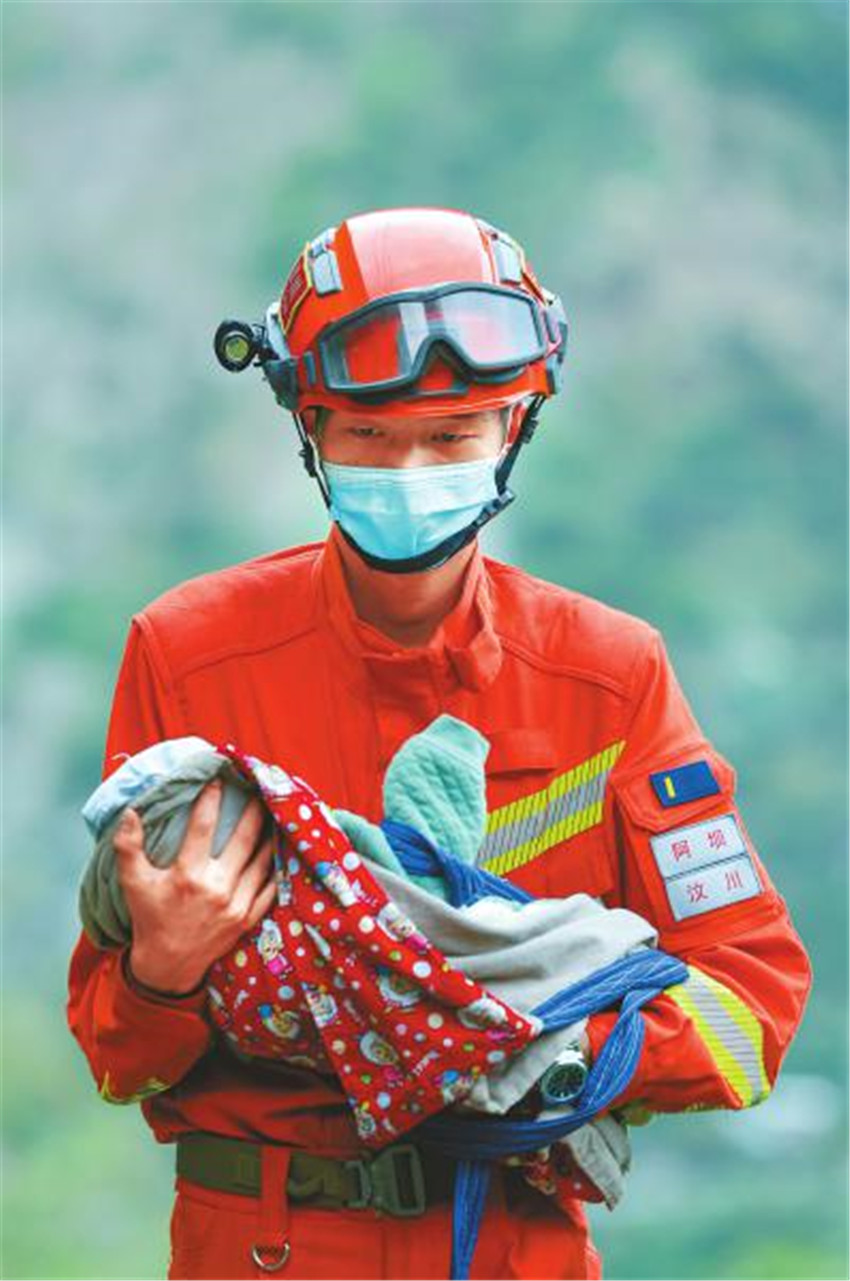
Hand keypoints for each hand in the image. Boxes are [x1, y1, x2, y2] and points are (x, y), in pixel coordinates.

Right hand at [114, 781, 276, 995]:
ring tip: (275, 812)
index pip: (202, 827)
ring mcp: (236, 905)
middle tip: (260, 788)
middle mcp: (216, 888)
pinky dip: (277, 867)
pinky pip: (270, 887)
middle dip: (254, 810)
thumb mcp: (133, 883)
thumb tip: (130, 812)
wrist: (169, 964)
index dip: (211, 800)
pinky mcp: (248, 918)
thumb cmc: (150, 917)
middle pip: (244, 839)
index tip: (218, 779)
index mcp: (187, 876)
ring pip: (262, 861)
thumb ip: (128, 847)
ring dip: (270, 835)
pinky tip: (280, 850)